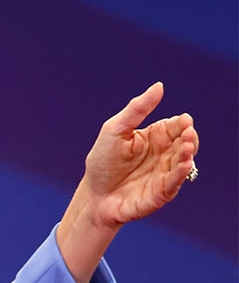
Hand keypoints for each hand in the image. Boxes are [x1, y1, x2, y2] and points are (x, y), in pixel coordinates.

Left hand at [57, 82, 199, 282]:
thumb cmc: (103, 162)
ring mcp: (166, 173)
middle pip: (185, 141)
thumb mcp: (115, 130)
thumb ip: (137, 109)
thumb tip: (159, 86)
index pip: (176, 126)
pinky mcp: (163, 192)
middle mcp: (165, 153)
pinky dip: (181, 173)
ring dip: (187, 153)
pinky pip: (176, 181)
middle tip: (186, 132)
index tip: (184, 121)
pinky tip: (184, 164)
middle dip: (189, 137)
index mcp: (155, 136)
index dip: (182, 123)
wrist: (94, 195)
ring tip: (185, 146)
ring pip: (184, 160)